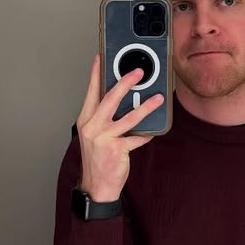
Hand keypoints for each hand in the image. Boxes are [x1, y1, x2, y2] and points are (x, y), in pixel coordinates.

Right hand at [77, 54, 163, 202]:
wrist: (96, 186)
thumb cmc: (97, 159)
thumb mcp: (95, 135)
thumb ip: (104, 117)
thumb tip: (122, 100)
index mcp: (86, 120)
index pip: (91, 92)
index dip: (96, 74)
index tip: (100, 57)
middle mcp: (92, 127)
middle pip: (110, 99)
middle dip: (125, 82)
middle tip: (138, 72)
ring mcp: (104, 138)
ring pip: (128, 117)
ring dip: (146, 106)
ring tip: (158, 98)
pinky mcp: (117, 149)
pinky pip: (136, 137)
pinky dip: (146, 133)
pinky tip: (154, 130)